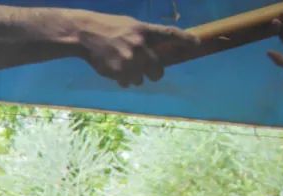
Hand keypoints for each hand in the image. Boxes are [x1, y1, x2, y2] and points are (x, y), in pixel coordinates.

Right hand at [76, 12, 198, 86]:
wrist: (85, 35)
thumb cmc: (108, 28)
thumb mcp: (129, 26)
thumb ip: (144, 37)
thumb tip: (158, 51)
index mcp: (144, 31)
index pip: (170, 34)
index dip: (185, 39)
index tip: (197, 44)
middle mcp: (140, 46)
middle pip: (157, 69)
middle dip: (155, 73)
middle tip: (151, 73)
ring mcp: (129, 60)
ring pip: (140, 79)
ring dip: (135, 76)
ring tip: (123, 67)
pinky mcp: (117, 72)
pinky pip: (126, 82)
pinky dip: (123, 80)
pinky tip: (115, 71)